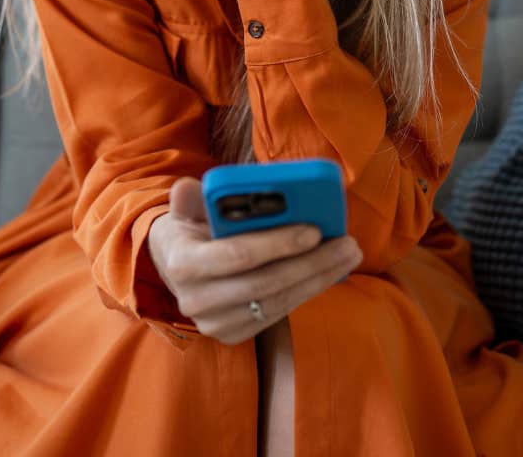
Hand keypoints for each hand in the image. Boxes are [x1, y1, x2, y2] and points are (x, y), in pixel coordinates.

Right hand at [146, 176, 360, 344]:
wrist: (174, 269)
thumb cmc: (189, 230)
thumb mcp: (183, 209)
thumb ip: (189, 198)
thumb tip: (191, 187)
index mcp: (182, 263)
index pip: (238, 255)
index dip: (279, 244)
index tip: (315, 230)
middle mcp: (195, 300)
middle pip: (265, 283)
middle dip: (312, 262)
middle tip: (348, 243)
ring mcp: (215, 323)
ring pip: (277, 302)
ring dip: (319, 278)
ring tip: (348, 255)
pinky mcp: (232, 334)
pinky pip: (278, 313)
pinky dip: (307, 291)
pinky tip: (330, 272)